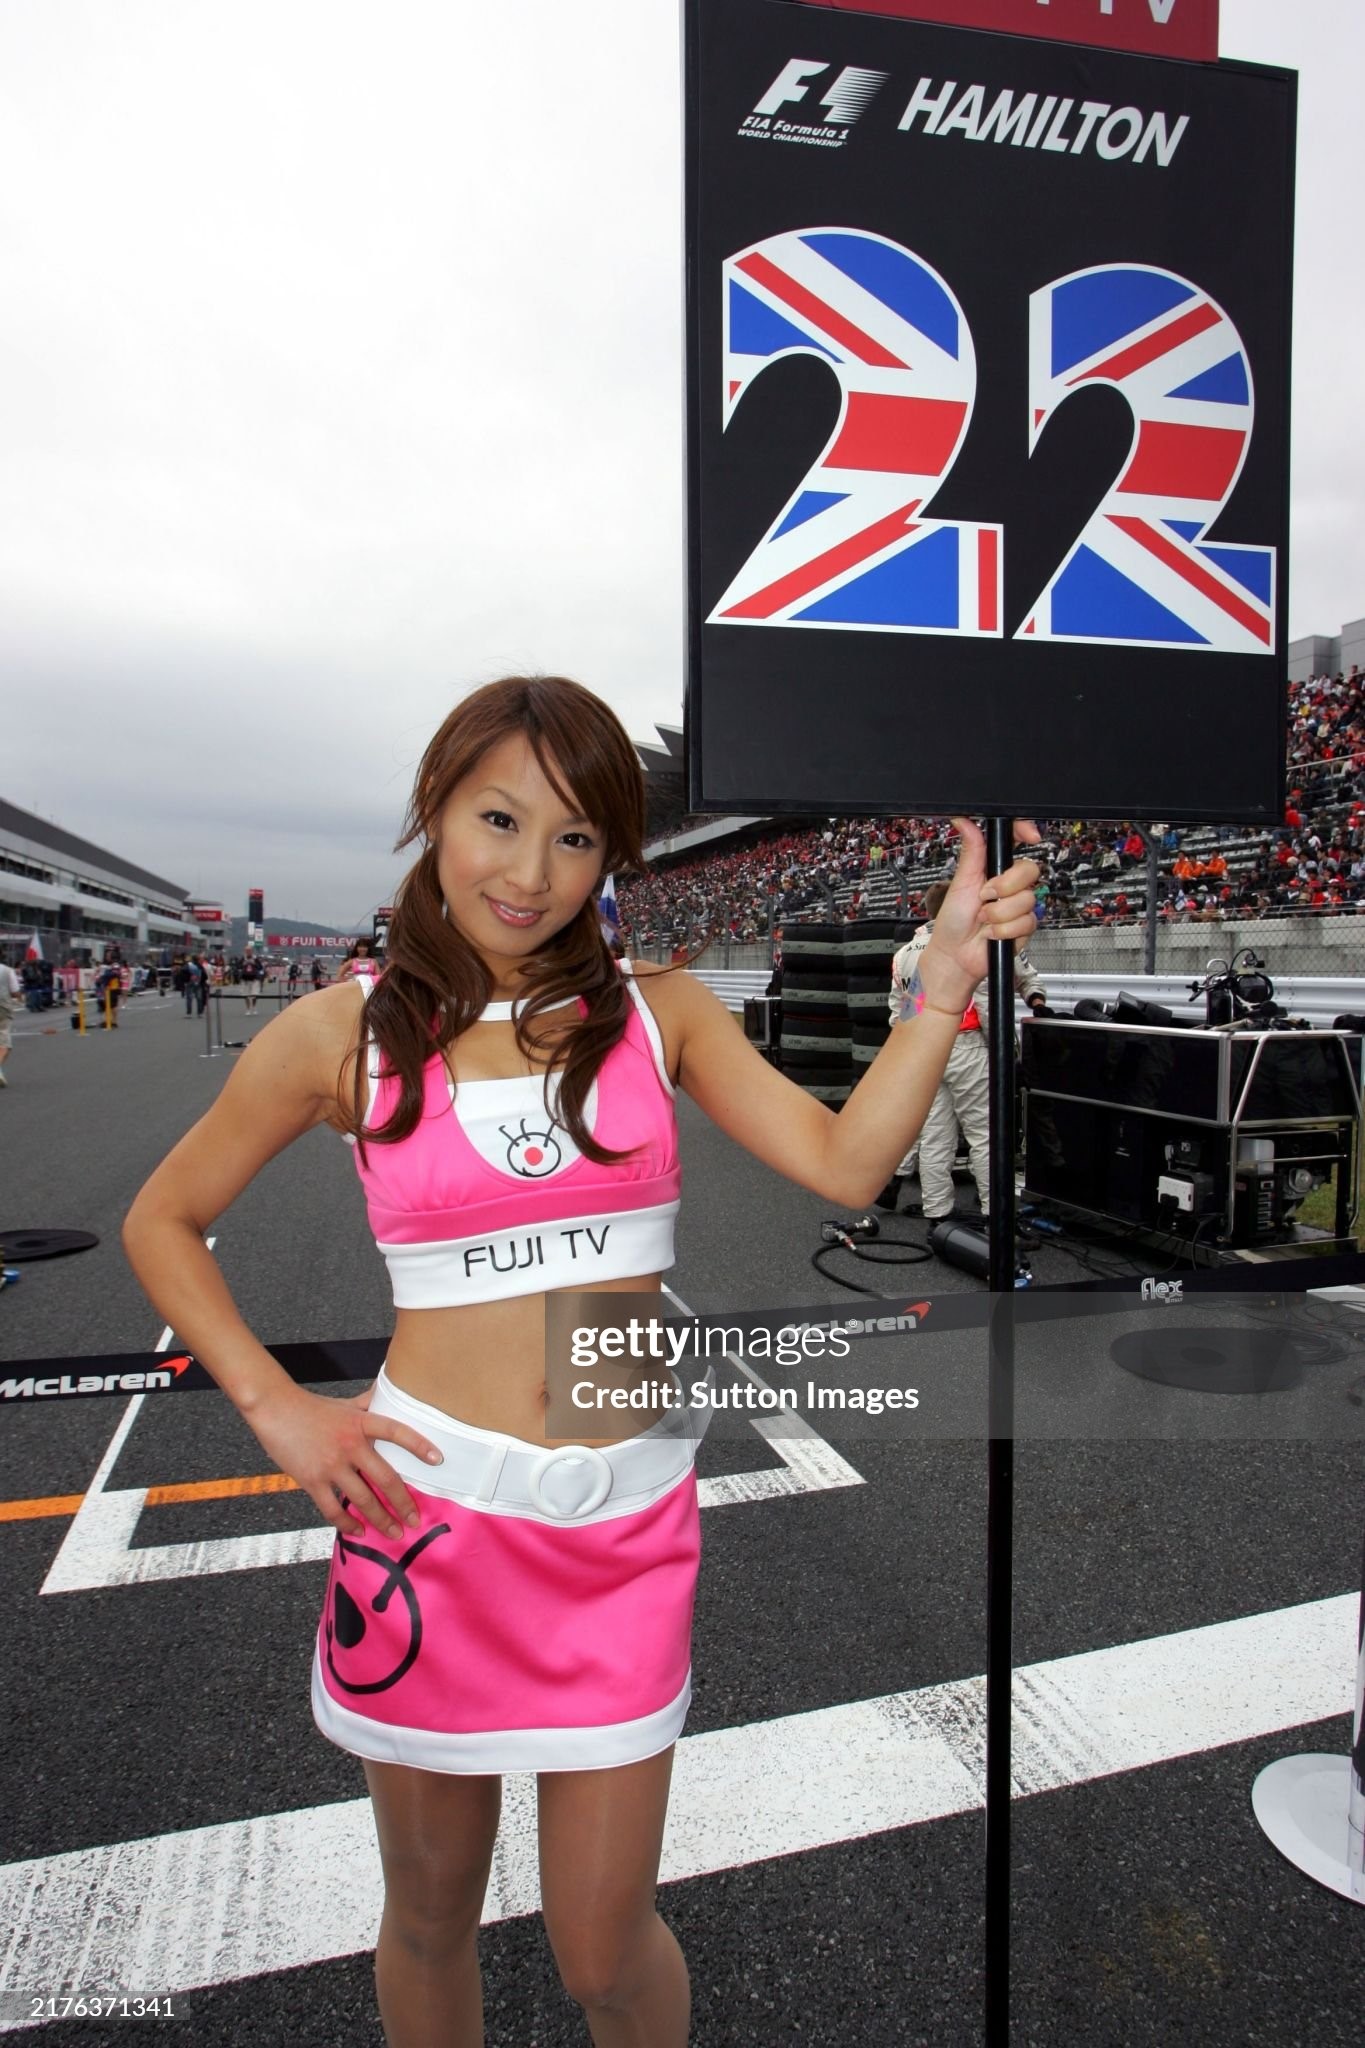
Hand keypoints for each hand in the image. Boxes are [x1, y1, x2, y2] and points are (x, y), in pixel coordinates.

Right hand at [245, 1382, 442, 1538]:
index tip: (437, 1460)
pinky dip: (347, 1523)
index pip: (397, 1432)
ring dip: (381, 1519)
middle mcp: (350, 1444)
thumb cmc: (312, 1407)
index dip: (419, 1445)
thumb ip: (369, 1404)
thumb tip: (389, 1394)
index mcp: (361, 1423)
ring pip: (363, 1498)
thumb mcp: (346, 1404)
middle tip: (415, 1520)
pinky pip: (333, 1509)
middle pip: (385, 1478)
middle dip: (403, 1503)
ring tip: (394, 1532)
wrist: (275, 1409)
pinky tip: (358, 1531)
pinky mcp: (312, 1480)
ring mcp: (331, 1464)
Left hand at [918, 818, 1041, 1015]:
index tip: (1031, 836)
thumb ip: (971, 851)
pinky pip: (1026, 922)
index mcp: (995, 868)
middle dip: (1005, 886)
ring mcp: (1019, 906)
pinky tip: (993, 934)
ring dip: (999, 913)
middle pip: (1029, 869)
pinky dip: (1004, 930)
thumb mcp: (961, 881)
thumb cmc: (954, 920)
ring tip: (984, 920)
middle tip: (984, 897)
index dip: (1027, 833)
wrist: (956, 955)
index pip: (1017, 842)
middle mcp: (1010, 885)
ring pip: (1026, 899)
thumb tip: (964, 821)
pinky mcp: (1025, 927)